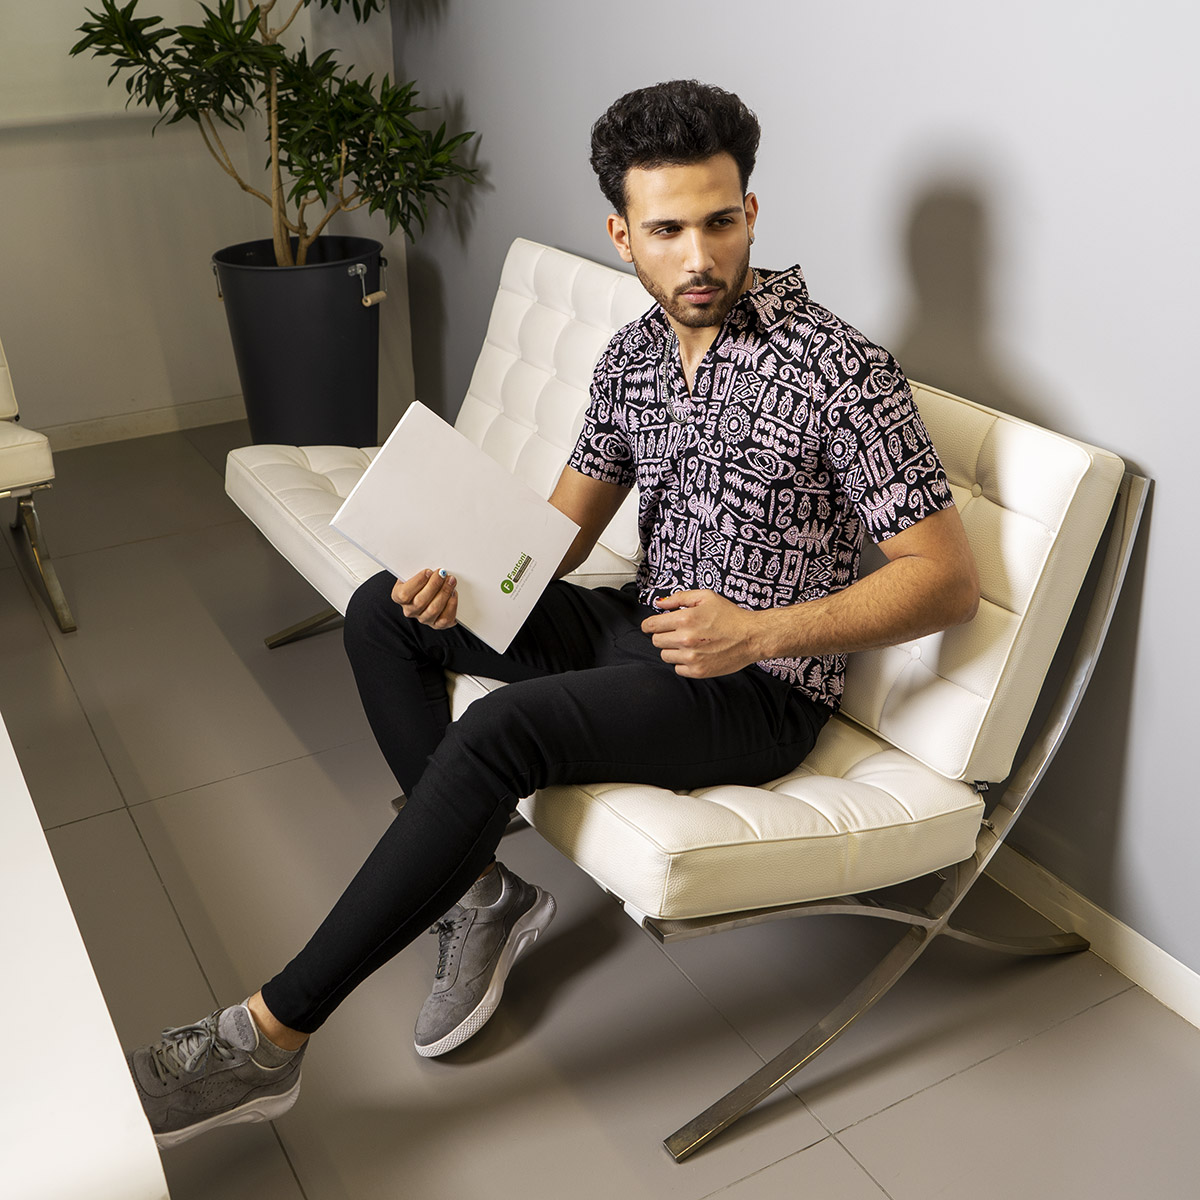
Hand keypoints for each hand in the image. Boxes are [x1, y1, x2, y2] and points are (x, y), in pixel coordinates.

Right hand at [392, 568, 457, 629]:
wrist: (426, 591)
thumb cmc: (420, 581)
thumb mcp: (413, 572)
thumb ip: (416, 570)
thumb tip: (429, 567)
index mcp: (399, 596)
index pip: (404, 594)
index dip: (417, 582)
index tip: (428, 571)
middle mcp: (410, 610)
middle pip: (420, 601)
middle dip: (434, 585)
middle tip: (443, 574)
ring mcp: (423, 618)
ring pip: (433, 609)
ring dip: (444, 593)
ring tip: (450, 581)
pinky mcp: (437, 624)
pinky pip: (445, 618)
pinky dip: (451, 605)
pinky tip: (454, 594)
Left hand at [641, 590, 761, 677]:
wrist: (751, 636)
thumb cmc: (730, 616)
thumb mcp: (706, 597)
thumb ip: (679, 598)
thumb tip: (659, 603)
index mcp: (685, 619)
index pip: (652, 625)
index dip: (649, 625)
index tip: (650, 626)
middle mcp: (685, 639)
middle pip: (656, 641)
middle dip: (664, 635)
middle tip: (677, 632)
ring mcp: (691, 657)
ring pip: (665, 655)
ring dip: (673, 649)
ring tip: (688, 643)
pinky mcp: (698, 671)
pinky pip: (677, 669)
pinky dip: (683, 662)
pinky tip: (695, 654)